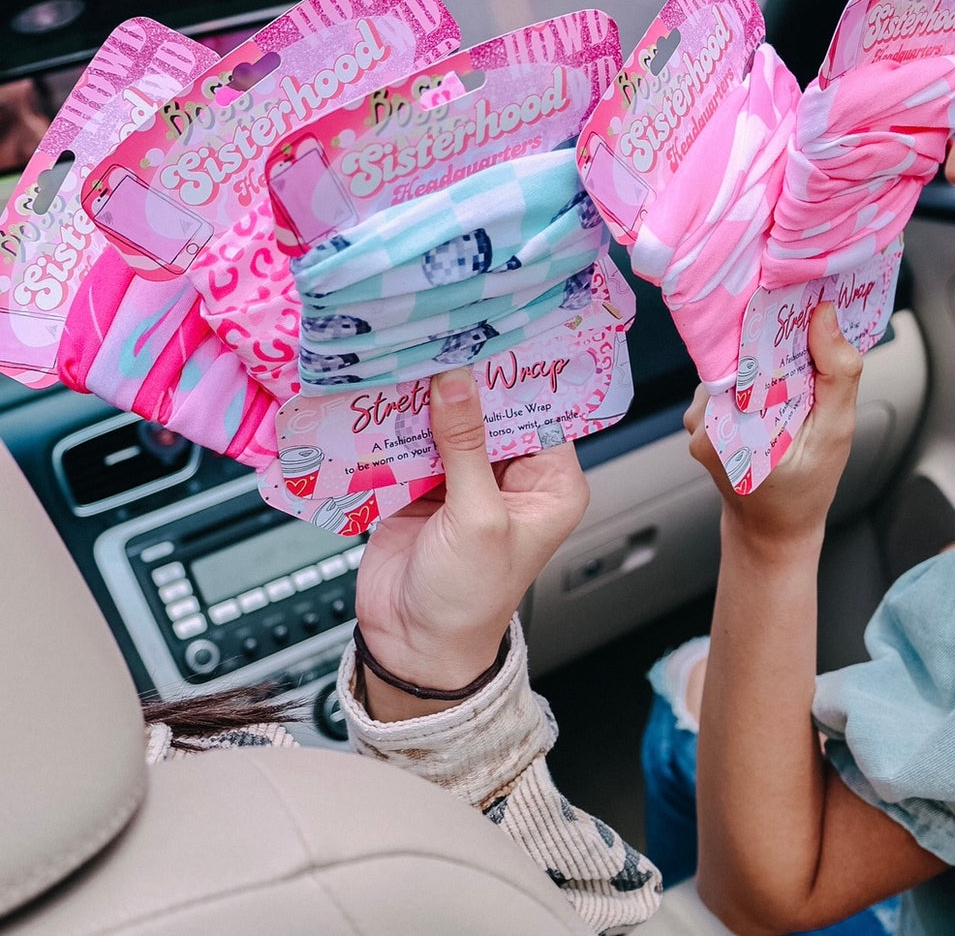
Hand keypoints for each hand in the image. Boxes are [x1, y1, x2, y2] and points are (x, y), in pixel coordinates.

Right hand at [353, 367, 588, 712]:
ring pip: (447, 419)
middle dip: (463, 378)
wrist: (410, 646)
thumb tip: (457, 381)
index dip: (515, 373)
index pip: (539, 409)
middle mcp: (511, 474)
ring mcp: (464, 476)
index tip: (490, 332)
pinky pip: (411, 439)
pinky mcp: (422, 482)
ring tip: (405, 355)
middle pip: (490, 408)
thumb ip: (466, 446)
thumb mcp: (477, 519)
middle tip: (438, 334)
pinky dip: (396, 421)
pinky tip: (381, 393)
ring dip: (425, 397)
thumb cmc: (468, 600)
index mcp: (549, 483)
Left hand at [687, 302, 862, 548]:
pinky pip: (731, 381)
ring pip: (736, 366)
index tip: (804, 304)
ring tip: (797, 374)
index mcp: (731, 423)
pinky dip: (756, 379)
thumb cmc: (804, 490)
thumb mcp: (835, 432)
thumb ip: (834, 373)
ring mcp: (698, 417)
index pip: (747, 349)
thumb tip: (824, 316)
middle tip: (811, 335)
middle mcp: (704, 417)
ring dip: (766, 362)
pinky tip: (778, 392)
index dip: (776, 321)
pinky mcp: (701, 417)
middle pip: (740, 354)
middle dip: (776, 342)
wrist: (772, 530)